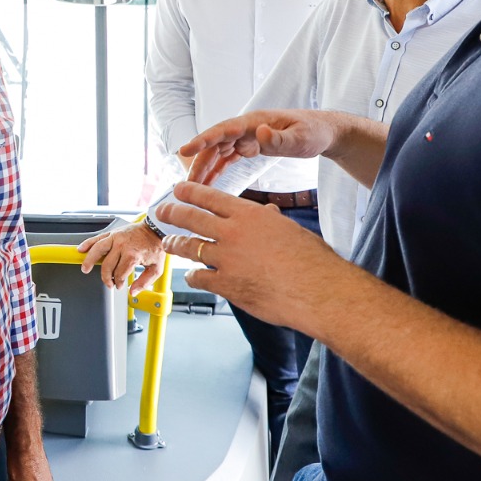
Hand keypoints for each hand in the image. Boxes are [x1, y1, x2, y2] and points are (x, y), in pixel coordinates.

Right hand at [78, 223, 165, 290]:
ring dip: (89, 260)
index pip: (119, 274)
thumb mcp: (156, 268)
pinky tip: (81, 250)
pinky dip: (88, 243)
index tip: (120, 285)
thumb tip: (132, 291)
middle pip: (107, 266)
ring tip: (85, 268)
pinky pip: (97, 238)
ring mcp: (116, 237)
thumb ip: (144, 282)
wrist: (156, 228)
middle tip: (109, 283)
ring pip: (97, 250)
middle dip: (107, 277)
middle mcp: (122, 245)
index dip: (119, 282)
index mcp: (132, 255)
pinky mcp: (113, 232)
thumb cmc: (155, 247)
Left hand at [155, 182, 343, 335]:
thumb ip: (270, 221)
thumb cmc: (311, 261)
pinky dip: (192, 276)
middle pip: (190, 218)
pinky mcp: (226, 284)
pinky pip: (199, 277)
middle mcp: (233, 233)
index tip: (178, 190)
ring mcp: (227, 259)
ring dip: (176, 244)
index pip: (209, 197)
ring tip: (170, 244)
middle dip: (171, 213)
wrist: (318, 291)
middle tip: (162, 211)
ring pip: (189, 247)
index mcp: (249, 215)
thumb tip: (266, 214)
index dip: (189, 192)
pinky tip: (191, 276)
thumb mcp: (289, 229)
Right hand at [177, 109, 338, 185]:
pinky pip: (227, 159)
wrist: (324, 132)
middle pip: (214, 145)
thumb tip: (258, 133)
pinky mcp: (250, 146)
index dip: (203, 139)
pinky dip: (216, 171)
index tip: (185, 149)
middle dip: (198, 163)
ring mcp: (246, 137)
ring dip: (204, 169)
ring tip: (191, 190)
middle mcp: (245, 128)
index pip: (223, 130)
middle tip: (186, 185)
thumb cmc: (314, 132)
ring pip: (217, 153)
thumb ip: (279, 137)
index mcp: (254, 122)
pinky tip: (207, 185)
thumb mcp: (300, 137)